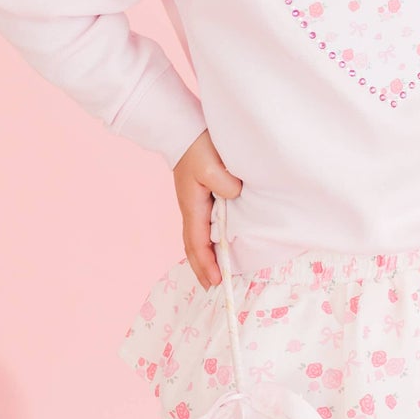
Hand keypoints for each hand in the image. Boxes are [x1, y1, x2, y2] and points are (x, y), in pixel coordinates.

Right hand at [173, 128, 242, 288]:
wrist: (184, 130)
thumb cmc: (197, 148)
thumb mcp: (211, 164)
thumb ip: (224, 184)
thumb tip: (235, 196)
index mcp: (192, 207)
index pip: (199, 243)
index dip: (207, 264)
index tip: (217, 281)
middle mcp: (190, 209)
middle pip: (193, 246)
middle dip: (201, 268)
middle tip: (211, 288)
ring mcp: (192, 205)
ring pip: (195, 239)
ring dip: (202, 258)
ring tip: (211, 274)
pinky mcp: (197, 198)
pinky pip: (200, 229)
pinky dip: (204, 244)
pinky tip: (213, 246)